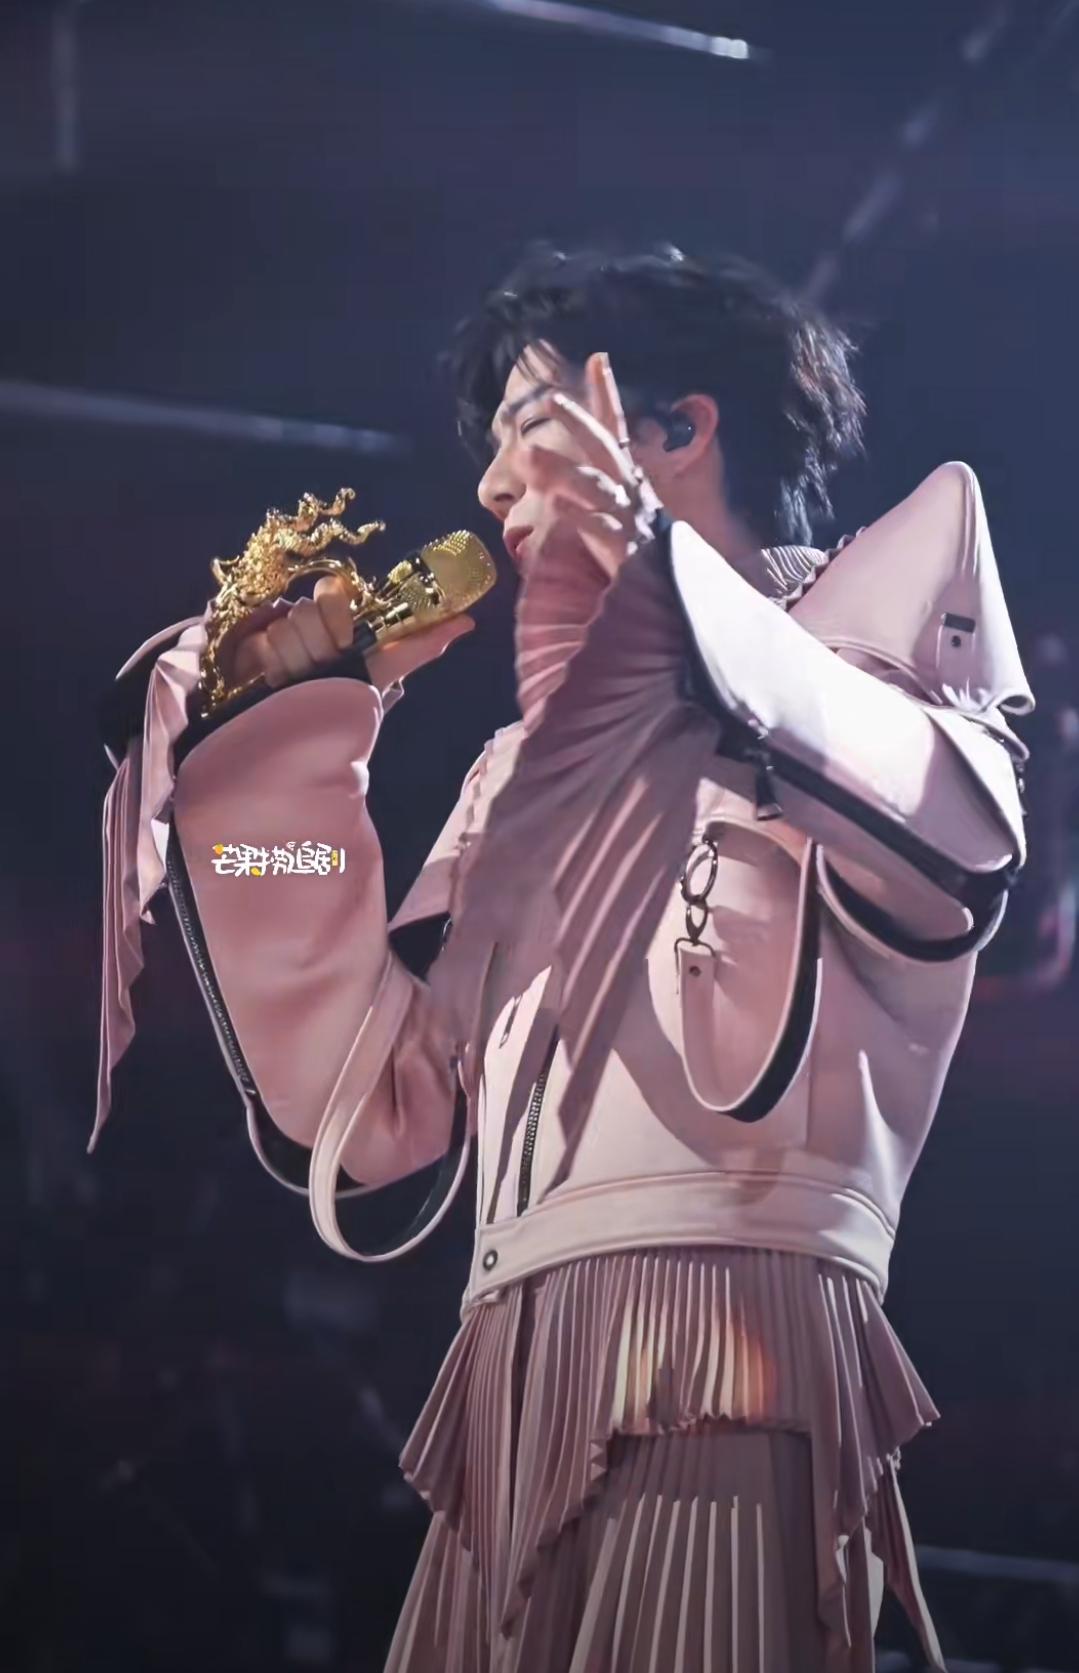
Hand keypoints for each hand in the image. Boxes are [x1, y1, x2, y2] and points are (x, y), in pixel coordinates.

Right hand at [228, 575, 474, 695]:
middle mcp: (308, 620)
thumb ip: (421, 643)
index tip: (344, 643)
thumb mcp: (385, 669)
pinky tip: (281, 685)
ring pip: (283, 630)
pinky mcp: (252, 649)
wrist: (309, 731)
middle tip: (324, 671)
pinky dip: (272, 670)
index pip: (330, 590)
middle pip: (305, 612)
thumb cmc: (350, 696)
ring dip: (296, 665)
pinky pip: (259, 645)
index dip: (335, 616)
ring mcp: (279, 633)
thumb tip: (468, 621)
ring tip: (305, 684)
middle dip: (318, 649)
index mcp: (339, 617)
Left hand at [522, 352, 662, 578]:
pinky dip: (578, 515)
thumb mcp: (623, 508)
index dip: (608, 396)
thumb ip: (598, 486)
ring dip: (560, 468)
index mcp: (628, 478)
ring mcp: (627, 516)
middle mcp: (629, 490)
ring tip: (526, 454)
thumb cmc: (640, 546)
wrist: (672, 585)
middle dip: (579, 421)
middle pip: (604, 447)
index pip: (618, 429)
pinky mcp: (624, 547)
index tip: (598, 359)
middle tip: (551, 399)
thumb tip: (564, 474)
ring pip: (594, 485)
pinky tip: (553, 506)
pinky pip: (598, 527)